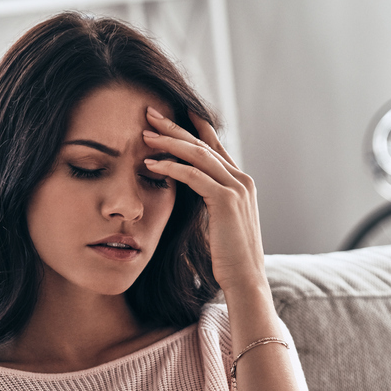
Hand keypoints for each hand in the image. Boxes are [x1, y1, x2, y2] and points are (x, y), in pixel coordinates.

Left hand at [142, 107, 264, 293]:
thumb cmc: (228, 258)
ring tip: (145, 134)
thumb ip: (209, 203)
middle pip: (203, 144)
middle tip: (150, 112)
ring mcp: (237, 188)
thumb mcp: (218, 223)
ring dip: (169, 142)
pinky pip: (193, 176)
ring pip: (197, 155)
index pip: (215, 146)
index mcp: (241, 183)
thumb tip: (189, 195)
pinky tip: (150, 164)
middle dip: (175, 126)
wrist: (245, 279)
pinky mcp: (226, 200)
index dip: (195, 126)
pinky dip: (170, 167)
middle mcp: (241, 179)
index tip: (175, 110)